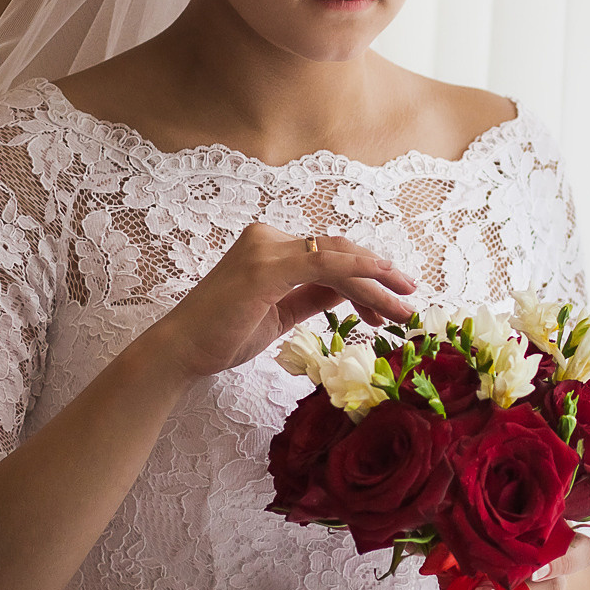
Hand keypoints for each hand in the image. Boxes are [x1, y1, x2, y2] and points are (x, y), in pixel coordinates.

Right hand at [141, 222, 416, 382]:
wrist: (181, 351)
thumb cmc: (222, 336)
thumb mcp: (279, 314)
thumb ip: (311, 296)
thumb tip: (347, 290)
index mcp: (268, 247)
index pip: (327, 255)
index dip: (362, 279)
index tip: (385, 308)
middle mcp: (268, 238)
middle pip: (338, 251)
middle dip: (378, 277)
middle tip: (408, 301)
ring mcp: (266, 249)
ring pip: (338, 258)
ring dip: (377, 282)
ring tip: (404, 308)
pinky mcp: (267, 267)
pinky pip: (325, 265)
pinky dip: (358, 276)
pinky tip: (381, 294)